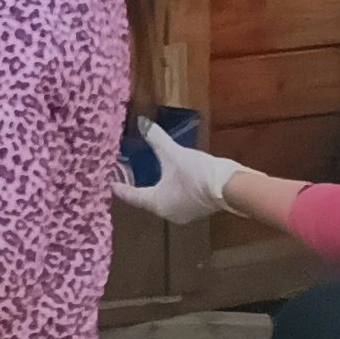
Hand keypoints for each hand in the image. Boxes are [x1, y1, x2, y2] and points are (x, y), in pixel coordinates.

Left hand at [115, 135, 240, 226]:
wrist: (229, 186)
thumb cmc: (197, 173)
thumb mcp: (174, 153)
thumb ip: (156, 139)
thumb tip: (142, 123)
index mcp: (157, 203)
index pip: (132, 196)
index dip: (120, 187)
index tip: (110, 182)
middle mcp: (167, 213)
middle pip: (146, 200)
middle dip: (137, 187)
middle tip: (127, 173)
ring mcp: (183, 214)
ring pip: (162, 201)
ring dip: (155, 189)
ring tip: (147, 175)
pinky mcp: (196, 210)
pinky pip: (176, 201)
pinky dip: (169, 191)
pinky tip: (171, 180)